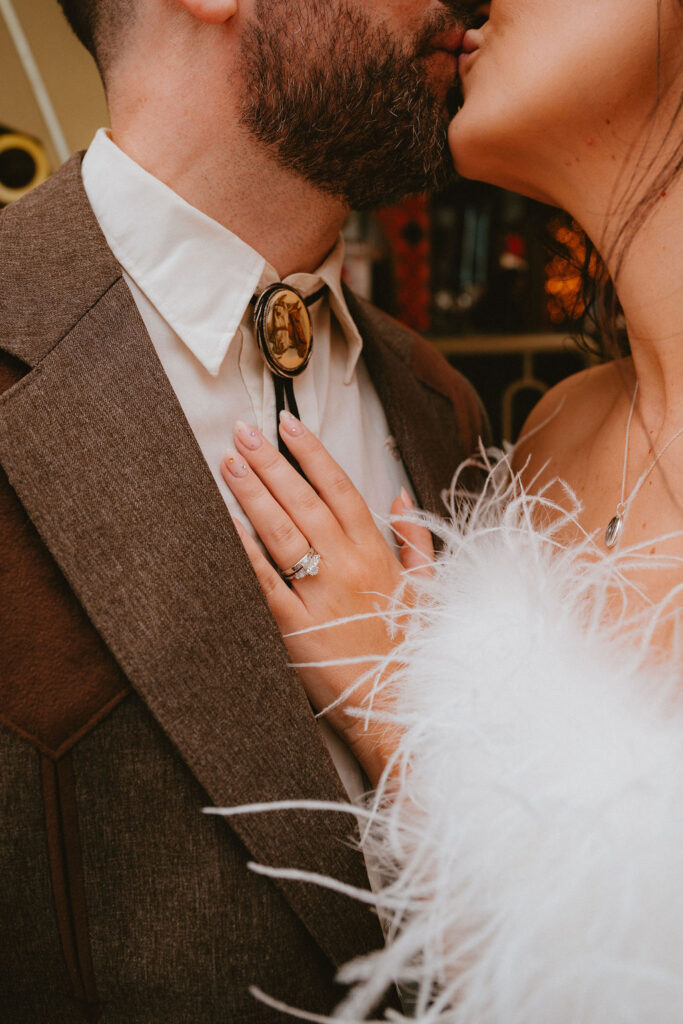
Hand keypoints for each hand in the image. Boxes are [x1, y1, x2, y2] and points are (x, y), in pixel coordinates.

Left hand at [221, 412, 432, 784]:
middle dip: (271, 463)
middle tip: (243, 431)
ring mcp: (321, 596)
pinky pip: (266, 583)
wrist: (402, 705)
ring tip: (228, 462)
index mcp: (377, 553)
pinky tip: (227, 524)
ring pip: (282, 533)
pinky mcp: (296, 628)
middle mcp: (348, 566)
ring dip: (253, 494)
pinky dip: (246, 552)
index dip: (313, 454)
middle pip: (304, 502)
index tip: (288, 426)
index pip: (341, 489)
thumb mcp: (427, 588)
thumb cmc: (412, 647)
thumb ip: (414, 539)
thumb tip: (400, 496)